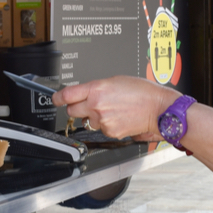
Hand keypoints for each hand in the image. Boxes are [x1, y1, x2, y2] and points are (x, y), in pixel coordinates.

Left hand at [53, 76, 181, 140]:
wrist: (157, 108)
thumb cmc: (142, 92)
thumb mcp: (115, 80)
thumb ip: (96, 87)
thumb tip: (85, 93)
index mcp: (96, 89)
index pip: (67, 95)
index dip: (58, 98)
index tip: (55, 99)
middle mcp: (96, 106)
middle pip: (72, 111)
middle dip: (76, 108)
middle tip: (85, 104)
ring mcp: (102, 121)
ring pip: (86, 121)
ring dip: (92, 117)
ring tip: (110, 110)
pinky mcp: (109, 132)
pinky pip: (100, 129)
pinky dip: (105, 124)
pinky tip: (117, 117)